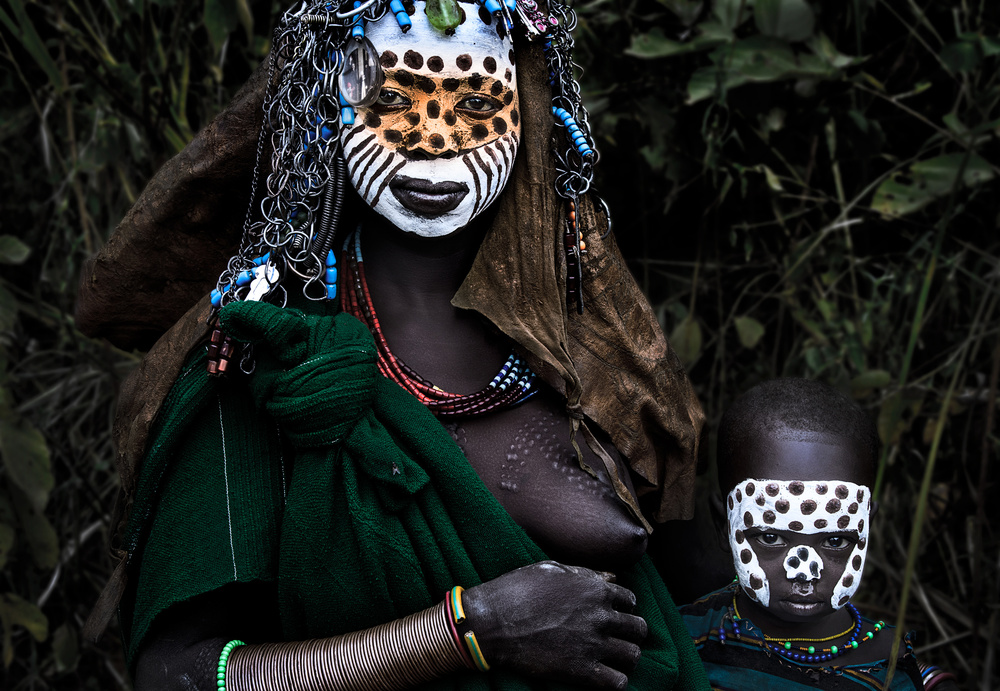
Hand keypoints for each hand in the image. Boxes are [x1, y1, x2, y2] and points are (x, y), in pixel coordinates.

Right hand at [463, 561, 646, 689]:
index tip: (613, 615)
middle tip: (618, 638)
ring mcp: (593, 644)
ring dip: (626, 657)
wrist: (492, 622)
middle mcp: (601, 616)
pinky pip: (618, 683)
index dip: (623, 608)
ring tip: (614, 659)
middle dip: (631, 633)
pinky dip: (616, 681)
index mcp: (595, 589)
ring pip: (633, 655)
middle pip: (639, 629)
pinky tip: (604, 677)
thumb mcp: (551, 570)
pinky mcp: (581, 671)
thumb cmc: (516, 590)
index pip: (630, 601)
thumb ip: (585, 574)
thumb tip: (611, 577)